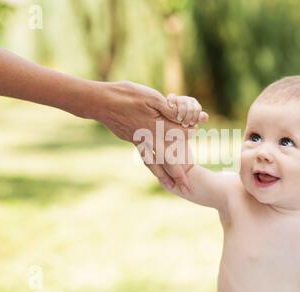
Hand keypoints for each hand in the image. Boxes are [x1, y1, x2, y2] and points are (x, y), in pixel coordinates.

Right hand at [91, 81, 207, 190]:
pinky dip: (150, 165)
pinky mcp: (131, 140)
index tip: (198, 131)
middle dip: (177, 174)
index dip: (190, 132)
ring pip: (153, 162)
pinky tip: (153, 168)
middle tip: (186, 187)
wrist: (100, 102)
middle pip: (167, 160)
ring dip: (162, 175)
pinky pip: (144, 156)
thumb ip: (168, 110)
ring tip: (170, 186)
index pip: (179, 134)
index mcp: (156, 128)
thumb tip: (183, 118)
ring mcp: (138, 141)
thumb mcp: (151, 97)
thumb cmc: (126, 95)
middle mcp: (148, 138)